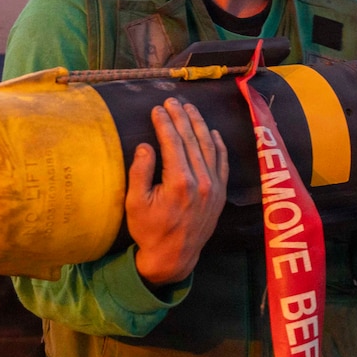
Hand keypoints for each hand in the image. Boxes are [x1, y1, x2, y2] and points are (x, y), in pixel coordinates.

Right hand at [125, 98, 228, 286]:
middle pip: (191, 140)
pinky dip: (218, 145)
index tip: (157, 108)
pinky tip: (212, 132)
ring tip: (190, 109)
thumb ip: (140, 172)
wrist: (174, 256)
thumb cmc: (150, 230)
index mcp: (179, 182)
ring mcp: (214, 186)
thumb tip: (146, 146)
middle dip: (181, 117)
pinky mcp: (220, 193)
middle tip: (172, 101)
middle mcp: (201, 181)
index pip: (173, 142)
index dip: (165, 123)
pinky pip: (222, 162)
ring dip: (199, 125)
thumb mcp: (135, 203)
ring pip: (209, 147)